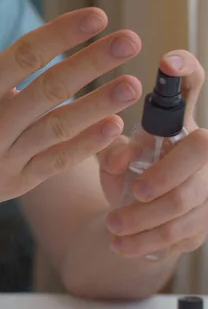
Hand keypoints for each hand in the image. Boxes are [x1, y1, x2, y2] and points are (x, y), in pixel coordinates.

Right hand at [0, 0, 141, 221]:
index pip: (22, 58)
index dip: (61, 35)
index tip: (95, 18)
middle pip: (50, 90)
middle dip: (92, 63)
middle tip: (130, 41)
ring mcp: (2, 159)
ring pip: (58, 128)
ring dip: (98, 106)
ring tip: (133, 85)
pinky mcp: (11, 183)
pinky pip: (53, 163)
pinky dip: (83, 147)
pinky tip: (112, 129)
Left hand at [100, 50, 207, 257]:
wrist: (136, 220)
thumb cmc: (125, 176)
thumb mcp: (112, 160)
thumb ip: (110, 152)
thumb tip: (117, 159)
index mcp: (174, 124)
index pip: (190, 87)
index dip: (184, 71)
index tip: (166, 62)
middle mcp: (201, 148)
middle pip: (203, 149)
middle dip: (167, 173)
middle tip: (136, 192)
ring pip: (188, 200)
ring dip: (146, 218)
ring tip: (113, 228)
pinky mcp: (207, 218)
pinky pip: (183, 232)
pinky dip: (148, 241)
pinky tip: (122, 246)